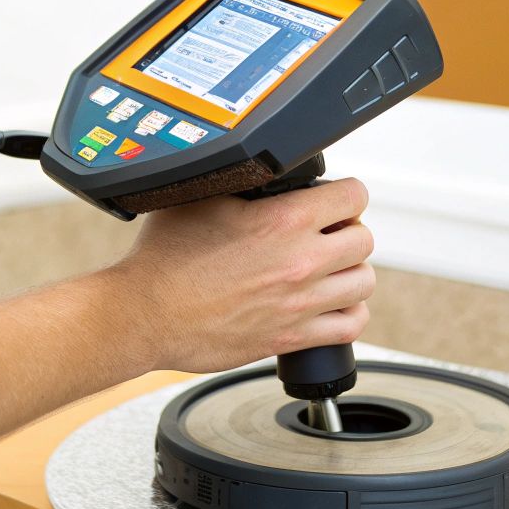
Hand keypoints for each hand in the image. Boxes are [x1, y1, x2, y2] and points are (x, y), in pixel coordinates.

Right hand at [106, 178, 375, 373]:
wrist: (145, 314)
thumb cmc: (164, 259)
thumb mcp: (203, 198)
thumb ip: (245, 183)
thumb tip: (265, 170)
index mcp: (284, 220)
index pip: (353, 195)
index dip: (345, 193)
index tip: (334, 200)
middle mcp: (300, 261)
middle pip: (363, 239)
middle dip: (348, 231)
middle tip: (327, 234)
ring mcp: (300, 302)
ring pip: (363, 282)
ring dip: (350, 272)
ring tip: (329, 270)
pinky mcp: (291, 337)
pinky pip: (350, 327)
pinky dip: (348, 314)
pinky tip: (331, 305)